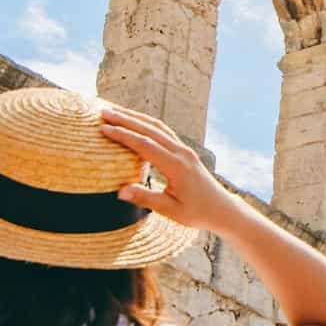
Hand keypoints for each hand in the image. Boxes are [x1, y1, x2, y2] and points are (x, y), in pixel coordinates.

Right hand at [97, 106, 256, 233]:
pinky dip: (147, 124)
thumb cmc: (197, 213)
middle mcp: (181, 153)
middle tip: (103, 112)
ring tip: (115, 112)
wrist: (222, 209)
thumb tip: (120, 191)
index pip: (145, 145)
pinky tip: (136, 122)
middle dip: (125, 119)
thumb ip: (145, 199)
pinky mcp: (185, 152)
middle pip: (150, 130)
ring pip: (158, 127)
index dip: (123, 135)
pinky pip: (164, 132)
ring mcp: (184, 150)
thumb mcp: (170, 210)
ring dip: (136, 118)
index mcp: (176, 166)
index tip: (104, 128)